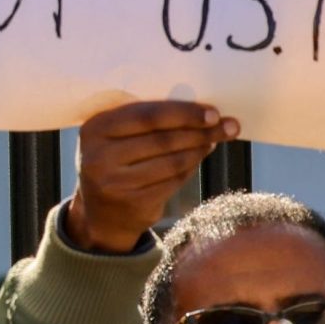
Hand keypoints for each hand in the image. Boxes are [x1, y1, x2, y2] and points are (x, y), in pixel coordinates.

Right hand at [64, 100, 237, 252]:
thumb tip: (199, 111)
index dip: (183, 113)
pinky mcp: (134, 204)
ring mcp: (116, 183)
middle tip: (229, 126)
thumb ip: (143, 122)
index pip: (146, 116)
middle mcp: (99, 157)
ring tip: (215, 140)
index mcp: (95, 129)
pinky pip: (174, 181)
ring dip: (200, 149)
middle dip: (200, 131)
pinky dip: (192, 167)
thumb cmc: (115, 161)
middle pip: (163, 139)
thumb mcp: (113, 137)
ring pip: (172, 162)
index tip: (213, 112)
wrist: (100, 212)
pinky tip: (200, 157)